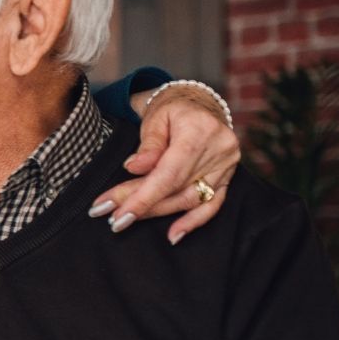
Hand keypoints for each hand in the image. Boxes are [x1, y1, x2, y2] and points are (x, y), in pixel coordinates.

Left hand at [90, 85, 240, 243]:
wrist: (198, 103)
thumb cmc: (172, 109)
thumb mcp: (155, 118)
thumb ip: (148, 145)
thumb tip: (133, 168)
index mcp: (199, 130)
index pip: (168, 173)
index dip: (142, 197)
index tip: (116, 214)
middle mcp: (219, 149)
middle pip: (175, 188)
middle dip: (141, 205)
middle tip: (111, 218)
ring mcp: (226, 165)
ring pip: (190, 199)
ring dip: (157, 213)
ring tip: (128, 221)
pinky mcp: (227, 176)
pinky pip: (212, 205)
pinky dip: (193, 221)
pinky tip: (173, 236)